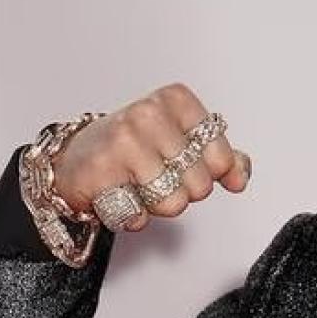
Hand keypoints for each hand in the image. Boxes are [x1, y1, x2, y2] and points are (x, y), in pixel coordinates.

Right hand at [51, 83, 250, 231]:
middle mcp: (149, 115)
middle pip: (200, 184)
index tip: (187, 162)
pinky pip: (140, 215)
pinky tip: (120, 195)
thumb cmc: (133, 148)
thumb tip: (240, 176)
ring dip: (157, 206)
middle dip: (183, 191)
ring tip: (138, 185)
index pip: (221, 156)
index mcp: (176, 101)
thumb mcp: (182, 141)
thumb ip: (221, 156)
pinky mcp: (101, 171)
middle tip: (156, 175)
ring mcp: (123, 141)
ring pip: (173, 202)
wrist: (76, 158)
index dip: (210, 172)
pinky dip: (133, 216)